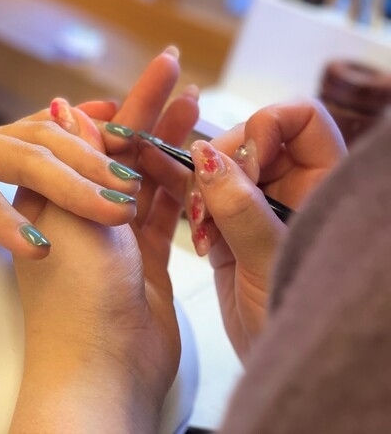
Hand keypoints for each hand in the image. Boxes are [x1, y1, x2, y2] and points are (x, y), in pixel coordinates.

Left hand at [0, 71, 141, 271]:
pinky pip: (42, 129)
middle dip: (73, 183)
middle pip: (24, 154)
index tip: (40, 248)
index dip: (2, 215)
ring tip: (130, 187)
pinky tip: (120, 136)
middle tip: (118, 213)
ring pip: (43, 137)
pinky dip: (82, 132)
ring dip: (88, 159)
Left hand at [10, 50, 199, 431]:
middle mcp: (75, 212)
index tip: (140, 74)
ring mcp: (111, 236)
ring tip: (194, 100)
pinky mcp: (142, 259)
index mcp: (43, 198)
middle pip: (114, 150)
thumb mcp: (72, 217)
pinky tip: (197, 155)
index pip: (80, 137)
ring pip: (142, 176)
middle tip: (173, 67)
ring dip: (166, 140)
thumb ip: (74, 163)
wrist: (102, 370)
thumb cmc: (74, 298)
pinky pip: (163, 211)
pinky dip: (179, 183)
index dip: (114, 104)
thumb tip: (62, 106)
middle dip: (145, 110)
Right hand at [184, 100, 346, 358]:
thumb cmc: (301, 315)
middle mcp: (291, 187)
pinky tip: (160, 188)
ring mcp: (256, 208)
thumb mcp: (272, 258)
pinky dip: (180, 192)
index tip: (244, 165)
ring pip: (219, 167)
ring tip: (197, 221)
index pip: (299, 119)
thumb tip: (205, 155)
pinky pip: (201, 196)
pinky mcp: (227, 229)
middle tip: (210, 206)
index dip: (266, 129)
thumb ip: (240, 206)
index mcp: (323, 182)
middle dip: (221, 163)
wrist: (285, 362)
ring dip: (196, 183)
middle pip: (250, 140)